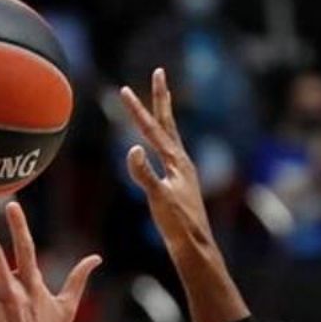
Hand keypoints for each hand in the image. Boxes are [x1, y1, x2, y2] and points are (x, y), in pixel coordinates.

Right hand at [120, 68, 222, 265]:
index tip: (124, 90)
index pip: (153, 130)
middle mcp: (182, 162)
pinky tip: (162, 147)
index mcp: (177, 162)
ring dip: (163, 118)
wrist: (196, 247)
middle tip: (160, 73)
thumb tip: (131, 149)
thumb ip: (144, 174)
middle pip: (168, 123)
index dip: (138, 110)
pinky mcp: (181, 184)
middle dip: (161, 98)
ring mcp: (183, 173)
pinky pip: (170, 154)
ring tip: (160, 104)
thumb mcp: (158, 199)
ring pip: (171, 137)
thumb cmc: (178, 226)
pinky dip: (163, 142)